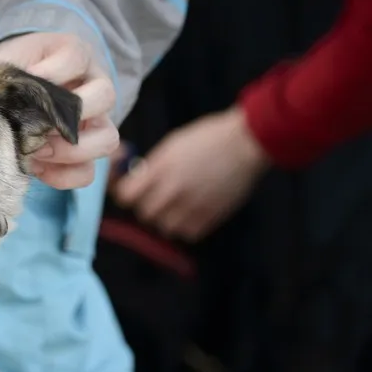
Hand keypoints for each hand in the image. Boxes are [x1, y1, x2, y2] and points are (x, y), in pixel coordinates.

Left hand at [0, 32, 117, 189]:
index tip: (20, 82)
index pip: (76, 58)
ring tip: (36, 150)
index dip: (49, 72)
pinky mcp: (86, 155)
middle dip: (67, 115)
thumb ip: (10, 75)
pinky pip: (88, 172)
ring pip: (107, 139)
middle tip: (34, 125)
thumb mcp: (9, 62)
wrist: (11, 92)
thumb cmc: (13, 74)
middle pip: (105, 96)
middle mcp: (96, 88)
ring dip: (70, 150)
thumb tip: (6, 99)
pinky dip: (62, 175)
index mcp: (77, 56)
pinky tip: (36, 167)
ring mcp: (97, 123)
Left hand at [114, 106, 269, 240]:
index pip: (126, 196)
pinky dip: (186, 226)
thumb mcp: (172, 144)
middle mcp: (174, 189)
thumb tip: (135, 182)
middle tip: (157, 195)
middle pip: (144, 213)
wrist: (246, 143)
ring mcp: (192, 205)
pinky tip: (193, 210)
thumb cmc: (208, 138)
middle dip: (147, 204)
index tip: (131, 190)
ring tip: (177, 203)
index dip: (126, 193)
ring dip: (166, 217)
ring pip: (165, 227)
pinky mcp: (211, 216)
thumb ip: (152, 167)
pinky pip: (187, 233)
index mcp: (161, 168)